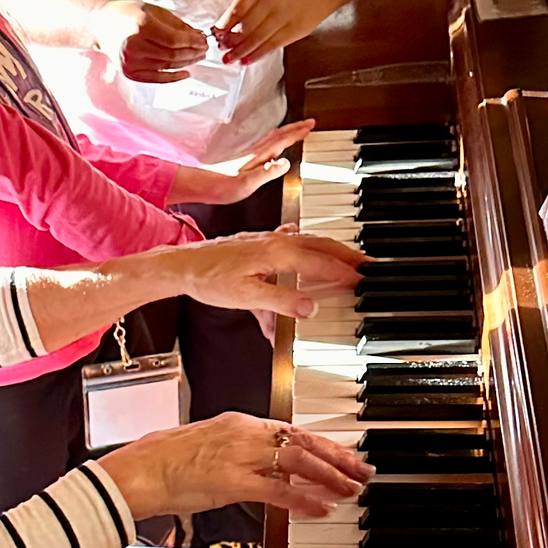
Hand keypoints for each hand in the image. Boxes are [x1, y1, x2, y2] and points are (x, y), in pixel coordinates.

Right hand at [89, 0, 207, 82]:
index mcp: (141, 26)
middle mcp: (135, 46)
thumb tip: (197, 36)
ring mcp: (131, 62)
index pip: (174, 40)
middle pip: (173, 54)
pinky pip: (157, 78)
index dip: (193, 42)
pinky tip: (186, 72)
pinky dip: (173, 77)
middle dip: (193, 52)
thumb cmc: (128, 13)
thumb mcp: (153, 10)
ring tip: (197, 57)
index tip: (203, 40)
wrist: (101, 25)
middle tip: (204, 49)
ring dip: (186, 62)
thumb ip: (176, 23)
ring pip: (167, 66)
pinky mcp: (130, 73)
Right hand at [99, 413, 373, 518]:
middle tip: (362, 471)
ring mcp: (237, 456)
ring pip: (297, 462)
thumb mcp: (206, 447)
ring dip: (329, 477)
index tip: (345, 453)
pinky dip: (304, 500)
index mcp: (238, 422)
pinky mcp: (230, 481)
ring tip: (350, 490)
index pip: (291, 428)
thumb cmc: (162, 462)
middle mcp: (243, 433)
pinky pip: (277, 490)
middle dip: (337, 457)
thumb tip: (261, 467)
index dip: (323, 442)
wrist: (136, 470)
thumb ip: (237, 453)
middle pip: (302, 441)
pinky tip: (322, 508)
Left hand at [152, 226, 363, 318]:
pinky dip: (302, 247)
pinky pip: (287, 244)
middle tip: (366, 265)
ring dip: (327, 250)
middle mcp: (274, 241)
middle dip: (344, 255)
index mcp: (277, 252)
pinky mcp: (255, 245)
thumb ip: (280, 302)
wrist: (181, 266)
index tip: (363, 279)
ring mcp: (264, 241)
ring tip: (343, 259)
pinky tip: (300, 246)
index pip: (320, 262)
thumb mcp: (246, 297)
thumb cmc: (208, 280)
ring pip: (305, 243)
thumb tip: (310, 307)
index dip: (344, 272)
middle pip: (319, 246)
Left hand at [167, 120, 311, 204]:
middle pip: (278, 134)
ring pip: (271, 137)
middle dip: (295, 128)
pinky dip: (274, 139)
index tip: (310, 125)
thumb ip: (267, 173)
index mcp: (257, 156)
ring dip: (285, 132)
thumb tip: (285, 162)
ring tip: (296, 130)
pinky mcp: (242, 157)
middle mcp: (253, 152)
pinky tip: (272, 144)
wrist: (200, 184)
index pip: (282, 140)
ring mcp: (247, 153)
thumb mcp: (248, 184)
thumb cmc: (221, 186)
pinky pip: (264, 143)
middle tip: (308, 123)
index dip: (297, 132)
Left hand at [213, 0, 338, 65]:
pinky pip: (271, 45)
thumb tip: (221, 30)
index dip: (224, 25)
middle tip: (222, 49)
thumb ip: (242, 8)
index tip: (215, 35)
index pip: (237, 9)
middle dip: (231, 40)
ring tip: (229, 59)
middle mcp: (271, 0)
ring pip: (257, 38)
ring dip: (241, 51)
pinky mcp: (293, 30)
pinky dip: (256, 54)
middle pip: (246, 26)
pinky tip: (246, 60)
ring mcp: (283, 16)